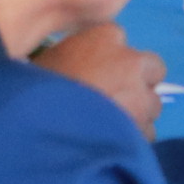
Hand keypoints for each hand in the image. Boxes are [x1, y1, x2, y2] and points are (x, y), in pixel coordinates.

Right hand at [33, 23, 164, 137]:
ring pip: (152, 104)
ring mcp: (140, 96)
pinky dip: (134, 139)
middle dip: (135, 84)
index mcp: (103, 37)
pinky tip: (111, 145)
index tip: (94, 72)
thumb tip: (79, 72)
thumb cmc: (30, 97)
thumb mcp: (43, 65)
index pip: (117, 38)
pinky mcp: (144, 127)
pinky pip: (147, 133)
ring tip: (109, 128)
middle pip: (150, 69)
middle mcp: (130, 61)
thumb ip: (72, 59)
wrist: (35, 133)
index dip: (108, 58)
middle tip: (110, 101)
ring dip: (137, 113)